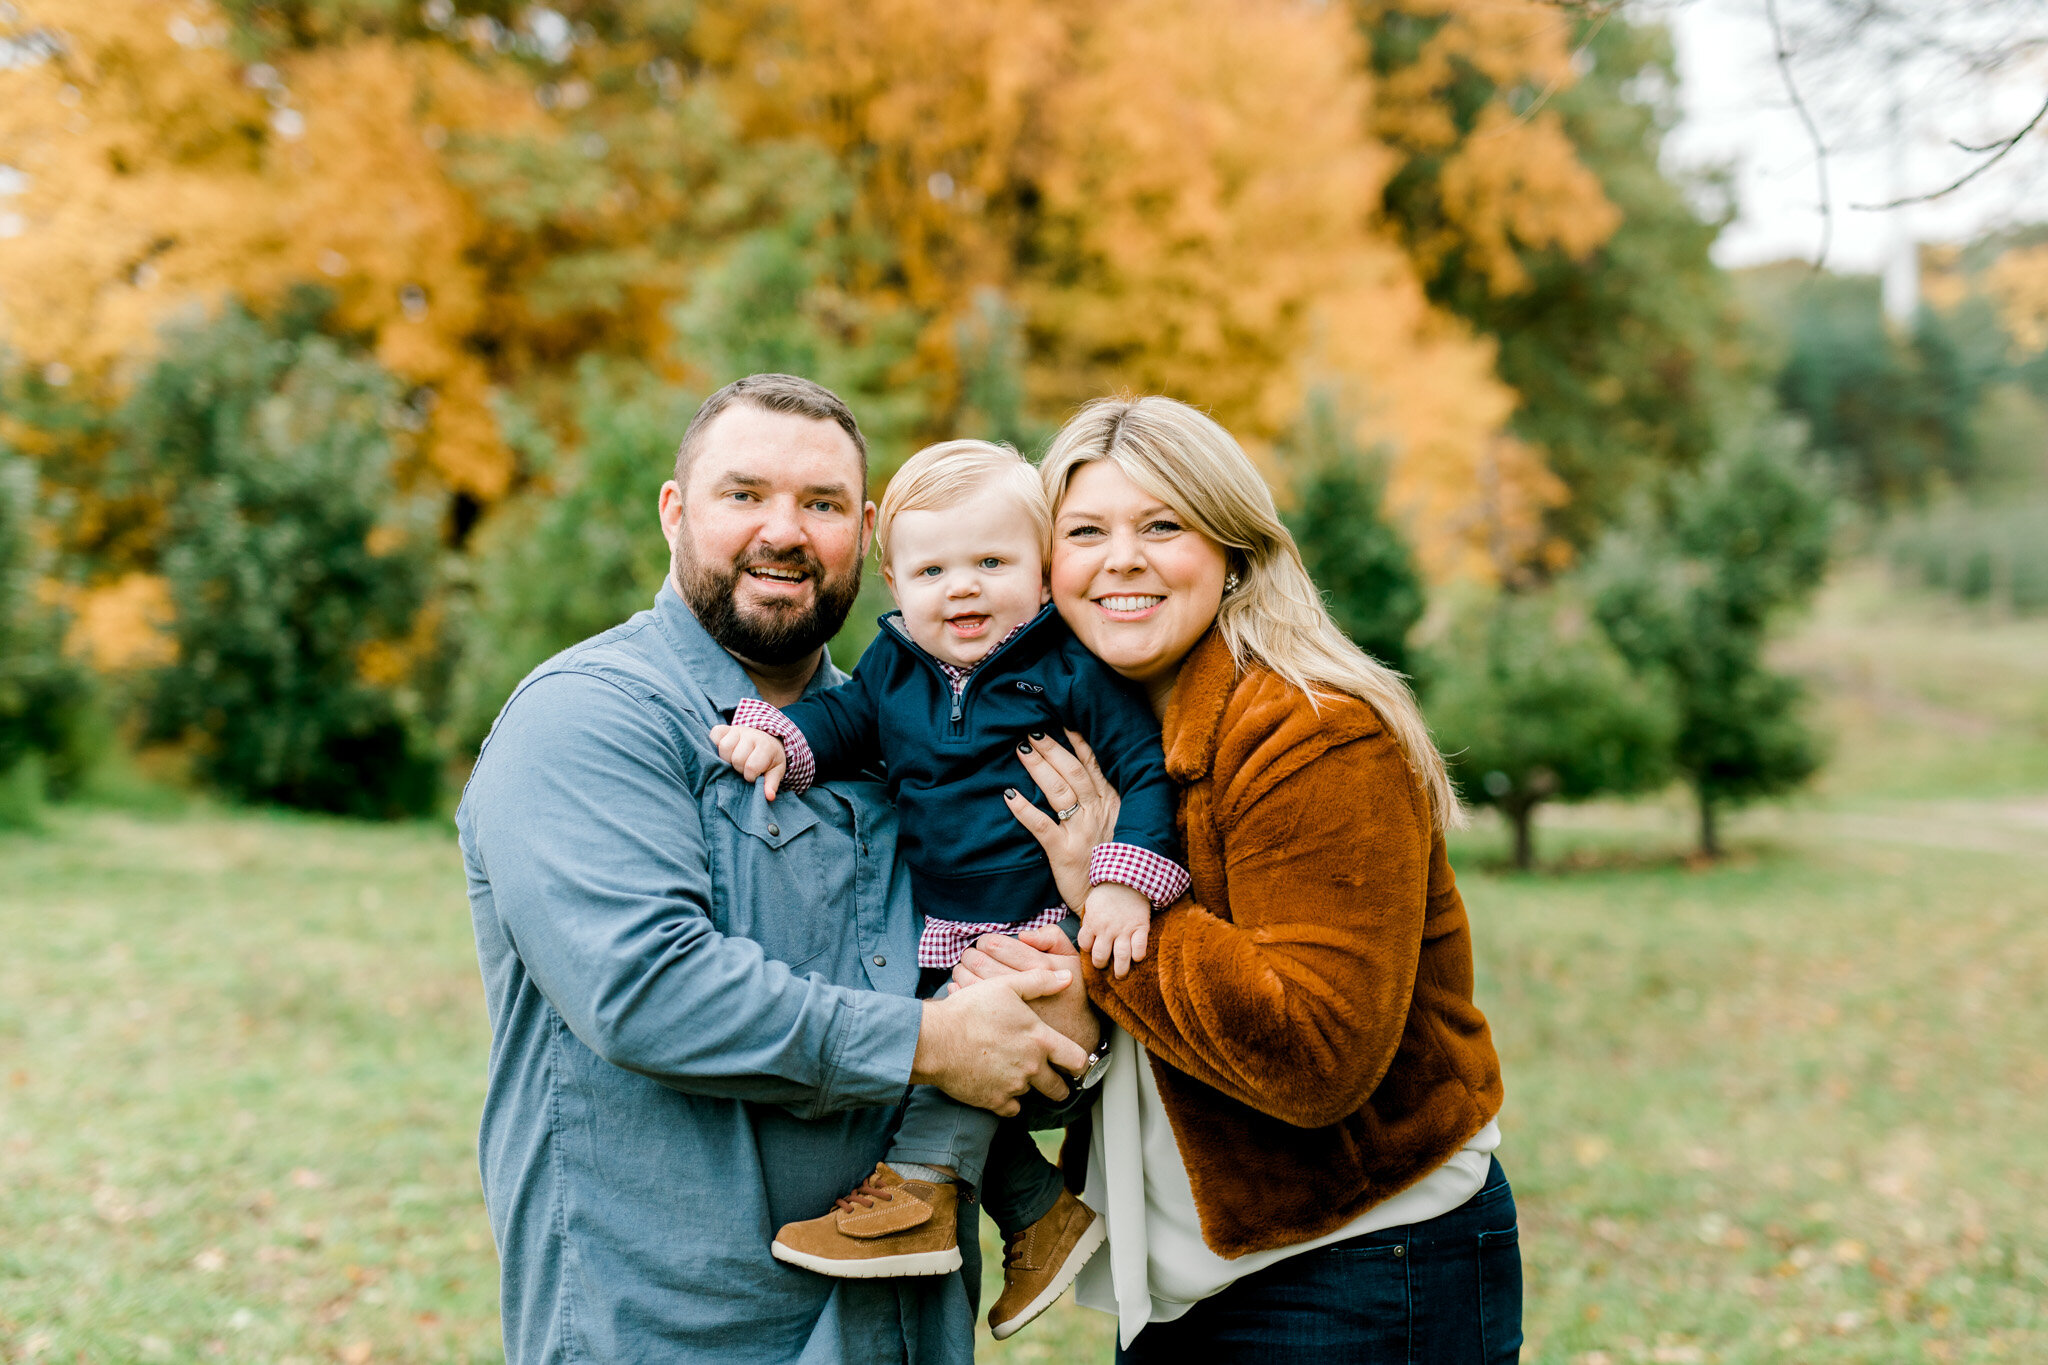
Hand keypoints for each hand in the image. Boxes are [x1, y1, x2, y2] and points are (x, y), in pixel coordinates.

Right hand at [709, 724, 788, 800]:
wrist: (765, 740)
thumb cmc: (769, 759)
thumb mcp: (775, 771)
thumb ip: (771, 783)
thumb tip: (769, 797)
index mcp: (766, 746)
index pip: (751, 766)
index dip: (750, 776)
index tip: (753, 776)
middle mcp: (751, 735)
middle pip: (737, 758)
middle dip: (738, 768)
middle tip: (742, 769)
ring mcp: (737, 730)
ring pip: (724, 747)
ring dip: (726, 758)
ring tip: (732, 762)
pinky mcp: (725, 728)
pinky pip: (715, 734)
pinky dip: (715, 744)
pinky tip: (722, 752)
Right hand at [911, 971, 1089, 1116]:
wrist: (936, 1040)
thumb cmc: (970, 1009)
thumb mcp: (1006, 986)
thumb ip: (1039, 982)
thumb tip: (1067, 977)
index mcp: (1040, 1040)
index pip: (1077, 1061)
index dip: (1079, 1064)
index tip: (1073, 1064)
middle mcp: (1032, 1067)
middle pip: (1059, 1089)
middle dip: (1059, 1086)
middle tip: (1051, 1079)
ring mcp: (1014, 1087)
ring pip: (1032, 1095)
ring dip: (1027, 1087)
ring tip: (1015, 1074)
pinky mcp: (994, 1101)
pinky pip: (1011, 1109)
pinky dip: (1008, 1101)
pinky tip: (999, 1085)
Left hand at [952, 928, 1100, 1053]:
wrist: (1078, 1036)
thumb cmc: (1072, 993)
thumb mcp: (1071, 959)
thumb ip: (1052, 938)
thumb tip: (1023, 935)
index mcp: (1040, 967)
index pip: (996, 945)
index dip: (986, 942)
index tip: (986, 945)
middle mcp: (1024, 988)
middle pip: (979, 962)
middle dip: (971, 955)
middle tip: (972, 956)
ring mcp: (1010, 1010)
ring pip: (970, 981)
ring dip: (963, 971)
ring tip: (967, 971)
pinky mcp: (1001, 1026)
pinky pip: (970, 1004)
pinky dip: (961, 992)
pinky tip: (968, 990)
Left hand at [1003, 730, 1120, 910]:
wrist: (1116, 900)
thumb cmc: (1111, 861)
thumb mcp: (1115, 825)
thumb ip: (1101, 801)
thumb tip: (1084, 777)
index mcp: (1109, 804)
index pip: (1091, 766)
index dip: (1076, 743)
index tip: (1061, 723)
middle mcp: (1096, 813)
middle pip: (1071, 773)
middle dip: (1051, 749)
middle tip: (1031, 733)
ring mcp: (1081, 832)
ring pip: (1058, 792)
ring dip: (1038, 768)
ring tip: (1021, 751)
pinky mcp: (1065, 852)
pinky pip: (1041, 825)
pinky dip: (1024, 809)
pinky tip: (1009, 794)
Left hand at [1078, 882, 1149, 977]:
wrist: (1129, 879)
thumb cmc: (1108, 892)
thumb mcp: (1091, 904)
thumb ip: (1089, 921)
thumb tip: (1088, 937)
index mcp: (1093, 923)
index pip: (1085, 945)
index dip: (1088, 949)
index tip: (1093, 949)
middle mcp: (1107, 929)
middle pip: (1101, 957)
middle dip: (1101, 965)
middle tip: (1104, 966)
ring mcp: (1125, 930)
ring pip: (1121, 957)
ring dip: (1121, 969)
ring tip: (1120, 974)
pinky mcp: (1140, 927)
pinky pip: (1140, 949)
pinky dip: (1138, 956)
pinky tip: (1136, 957)